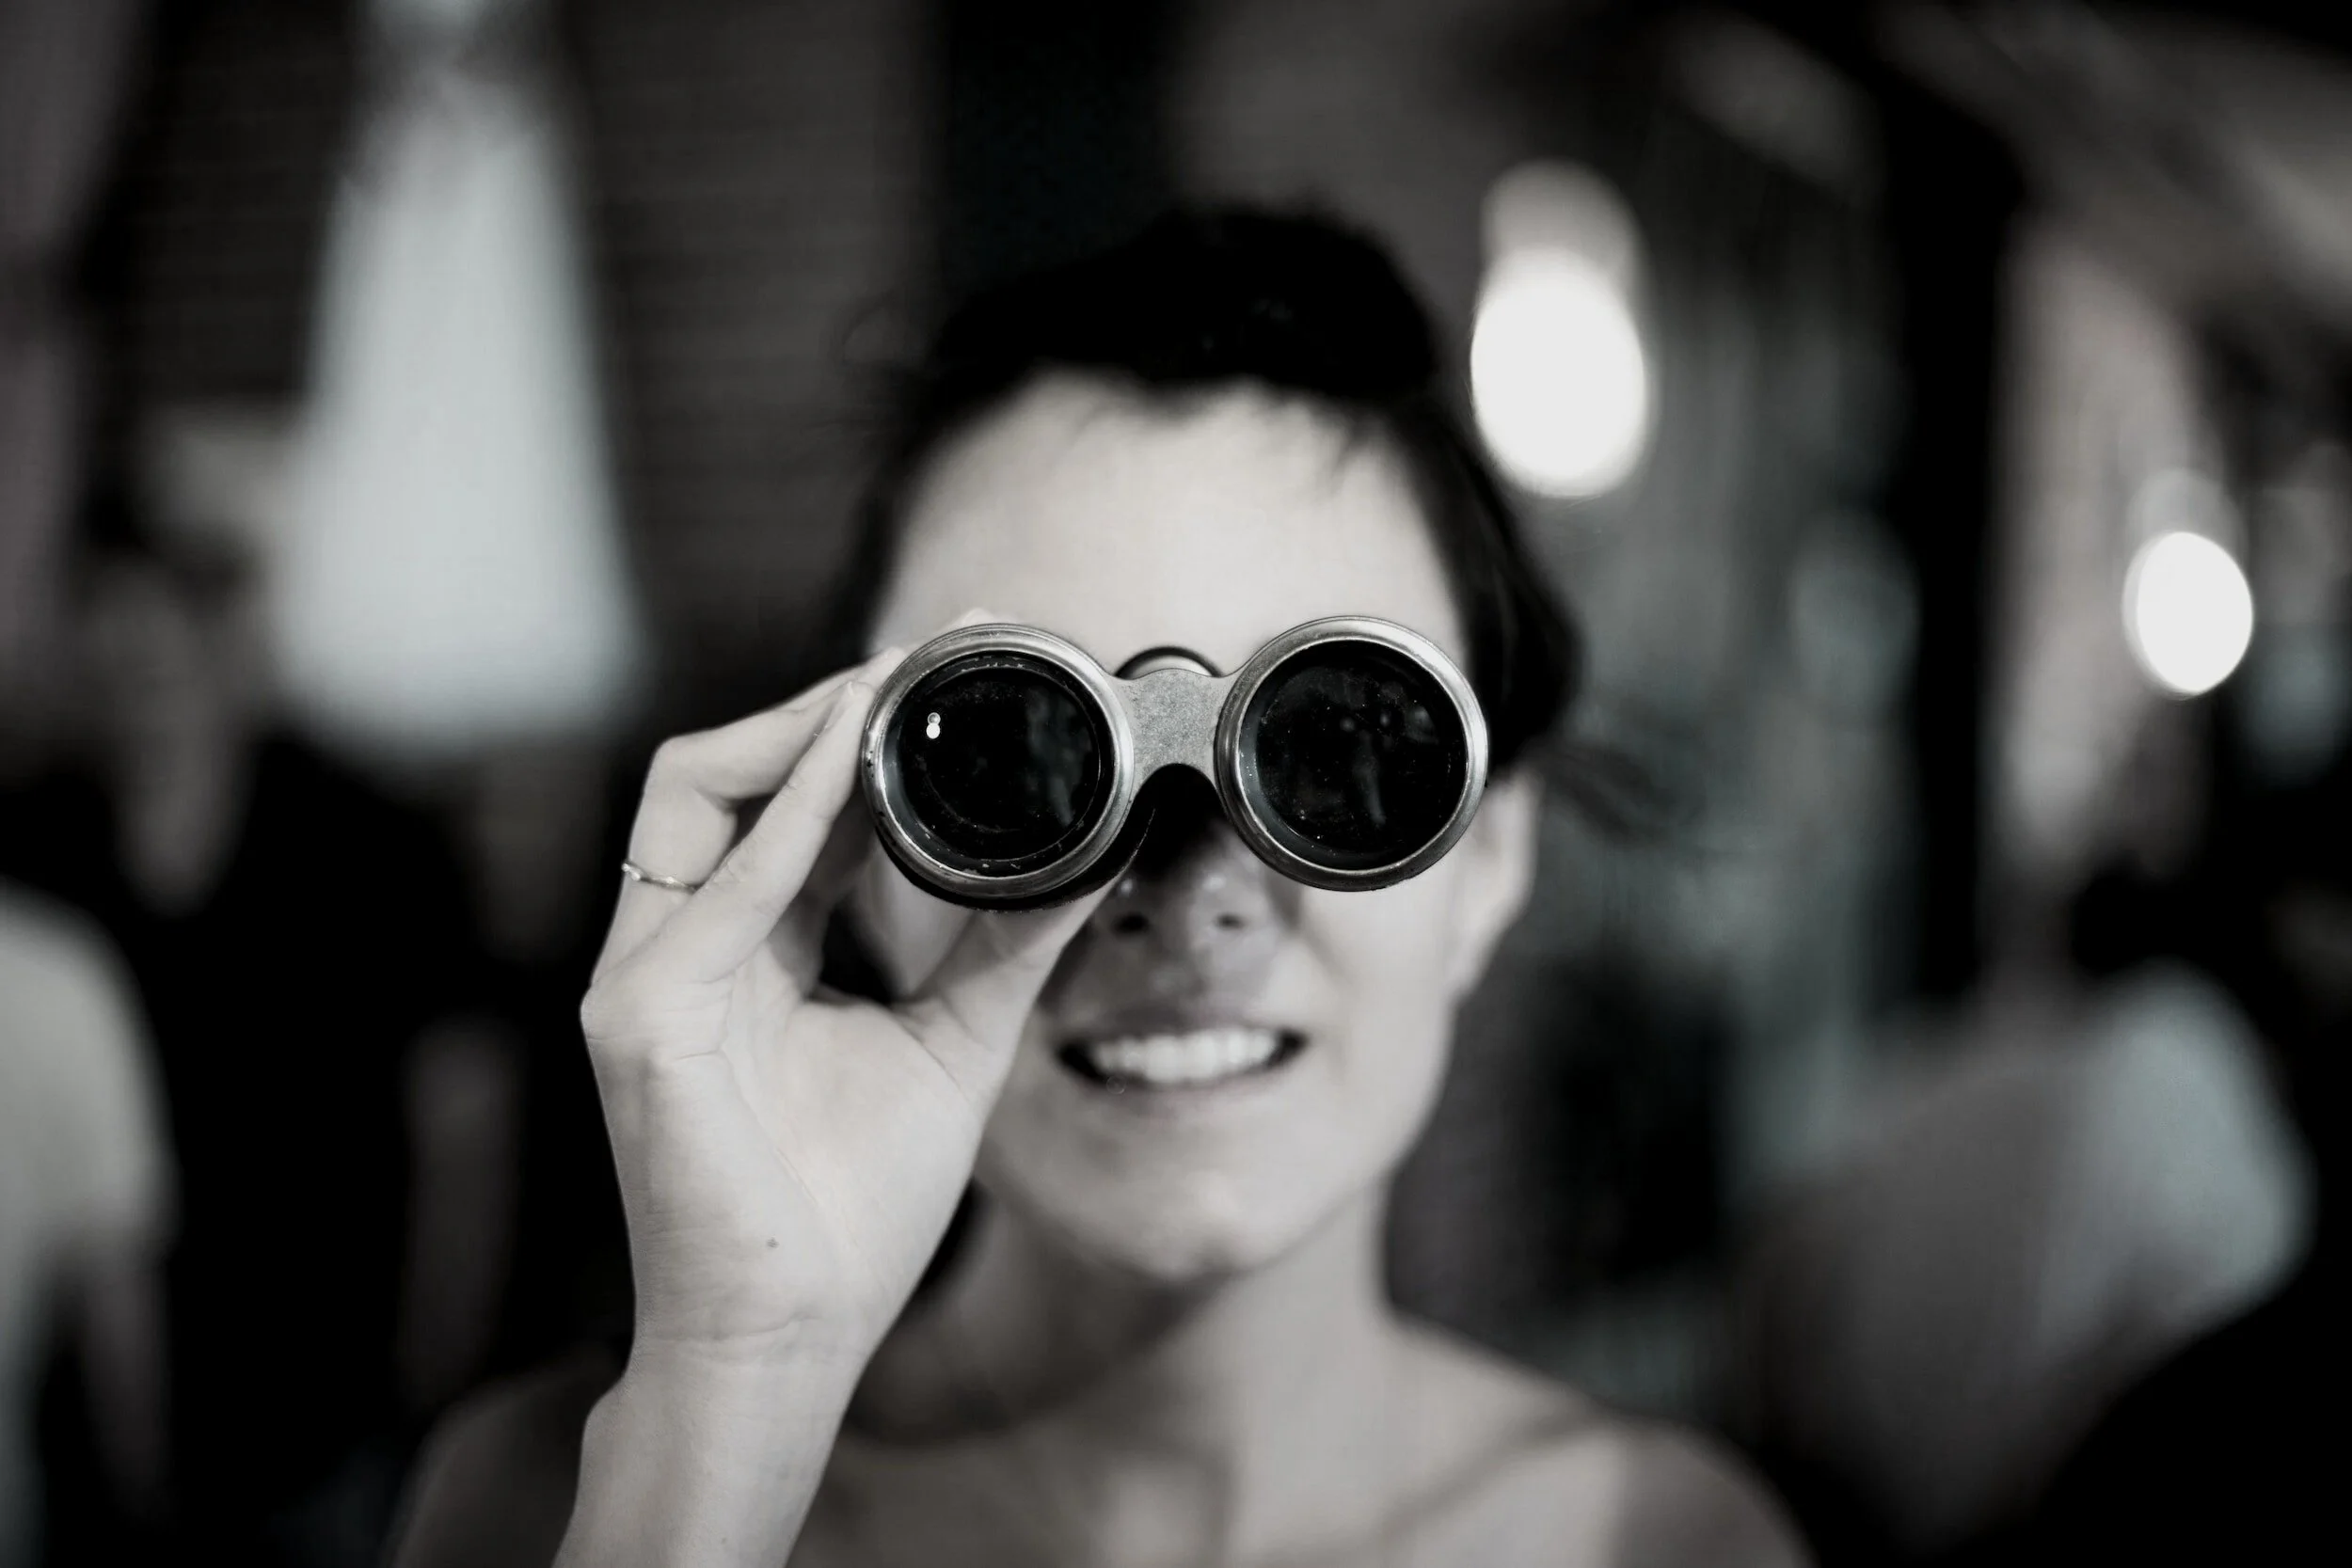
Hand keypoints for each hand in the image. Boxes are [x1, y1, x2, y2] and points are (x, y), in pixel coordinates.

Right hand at [580, 648, 1097, 1373]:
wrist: (791, 1340)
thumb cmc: (849, 1210)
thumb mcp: (952, 1045)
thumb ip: (1005, 947)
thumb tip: (1093, 857)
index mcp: (751, 949)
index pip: (796, 800)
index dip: (869, 723)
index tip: (968, 657)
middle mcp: (685, 945)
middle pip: (731, 769)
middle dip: (831, 698)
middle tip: (945, 646)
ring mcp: (646, 976)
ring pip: (693, 791)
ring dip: (797, 728)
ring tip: (894, 684)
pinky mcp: (640, 1019)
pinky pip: (716, 888)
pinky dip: (788, 814)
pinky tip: (855, 754)